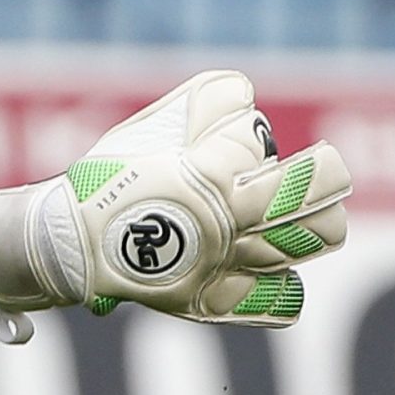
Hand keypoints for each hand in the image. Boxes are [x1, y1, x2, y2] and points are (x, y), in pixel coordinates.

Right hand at [0, 70, 347, 334]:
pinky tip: (269, 263)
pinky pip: (282, 299)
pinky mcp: (220, 300)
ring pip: (310, 240)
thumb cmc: (105, 182)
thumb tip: (244, 94)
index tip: (223, 130)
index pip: (252, 135)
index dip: (240, 125)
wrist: (69, 248)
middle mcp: (226, 224)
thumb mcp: (147, 128)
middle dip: (324, 169)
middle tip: (325, 167)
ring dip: (316, 221)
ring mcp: (227, 266)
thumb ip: (201, 104)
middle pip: (313, 188)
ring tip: (304, 214)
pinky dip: (284, 282)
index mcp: (205, 176)